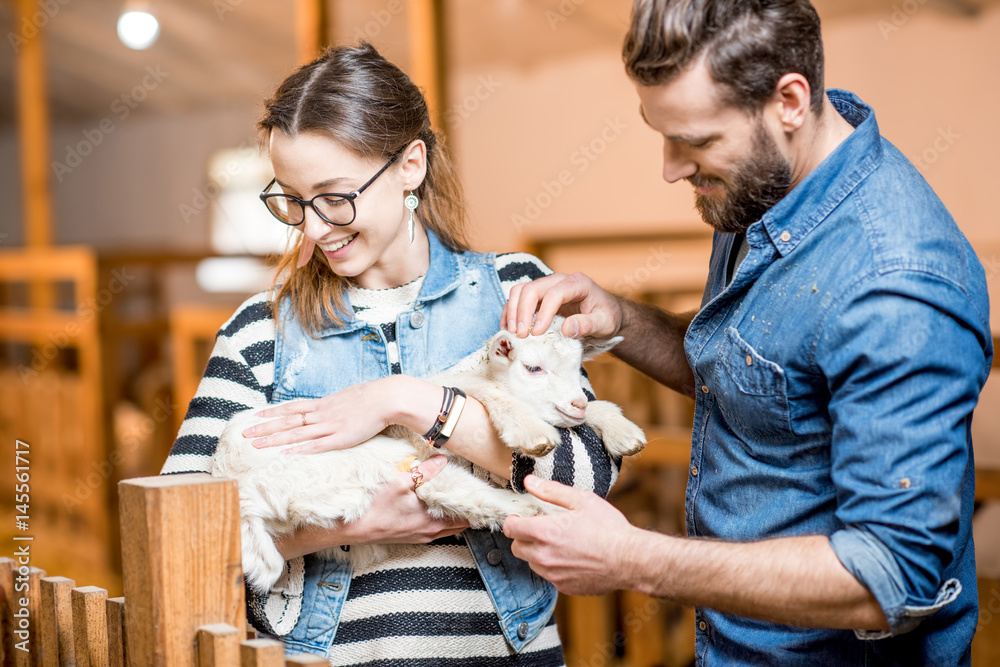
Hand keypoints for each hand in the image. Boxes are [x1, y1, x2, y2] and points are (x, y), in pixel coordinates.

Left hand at [243, 376, 419, 454]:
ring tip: (256, 445)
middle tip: (245, 434)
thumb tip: (327, 407)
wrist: (387, 397)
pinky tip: (286, 454)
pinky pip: (317, 445)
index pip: (292, 408)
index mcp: (323, 404)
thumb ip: (335, 404)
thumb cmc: (371, 397)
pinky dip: (300, 449)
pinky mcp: (342, 438)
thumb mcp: (347, 397)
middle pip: (288, 421)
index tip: (254, 417)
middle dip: (265, 428)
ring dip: (275, 440)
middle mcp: (322, 414)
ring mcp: (330, 426)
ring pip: (297, 434)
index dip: (272, 413)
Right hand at [339, 456, 468, 544]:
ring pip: (448, 526)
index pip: (465, 516)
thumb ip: (424, 472)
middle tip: (471, 491)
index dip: (473, 504)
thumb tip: (442, 460)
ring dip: (453, 514)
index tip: (479, 492)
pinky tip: (436, 505)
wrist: (352, 529)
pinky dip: (441, 518)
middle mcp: (431, 533)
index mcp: (433, 521)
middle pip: (460, 523)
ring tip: (456, 496)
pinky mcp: (413, 537)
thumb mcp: (400, 483)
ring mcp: (422, 536)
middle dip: (466, 508)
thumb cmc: (375, 508)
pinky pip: (436, 528)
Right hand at [502, 272, 623, 339]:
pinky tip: (508, 329)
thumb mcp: (605, 323)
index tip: (537, 333)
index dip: (543, 313)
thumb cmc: (607, 316)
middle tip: (521, 335)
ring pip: (520, 291)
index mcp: (577, 283)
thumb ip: (588, 325)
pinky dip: (510, 313)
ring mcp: (547, 286)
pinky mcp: (539, 296)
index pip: (554, 293)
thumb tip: (566, 328)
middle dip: (523, 312)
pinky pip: (518, 299)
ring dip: (513, 311)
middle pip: (532, 289)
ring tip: (513, 333)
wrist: (606, 312)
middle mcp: (559, 280)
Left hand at [503, 474, 639, 594]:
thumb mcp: (582, 500)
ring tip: (560, 543)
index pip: (510, 528)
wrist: (630, 560)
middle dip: (524, 537)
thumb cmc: (609, 528)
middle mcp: (544, 556)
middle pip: (516, 547)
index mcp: (545, 532)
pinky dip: (554, 567)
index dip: (514, 520)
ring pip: (532, 563)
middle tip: (542, 528)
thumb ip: (551, 491)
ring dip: (538, 553)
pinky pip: (549, 575)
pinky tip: (572, 557)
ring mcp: (553, 574)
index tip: (523, 517)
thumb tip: (529, 482)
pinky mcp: (563, 586)